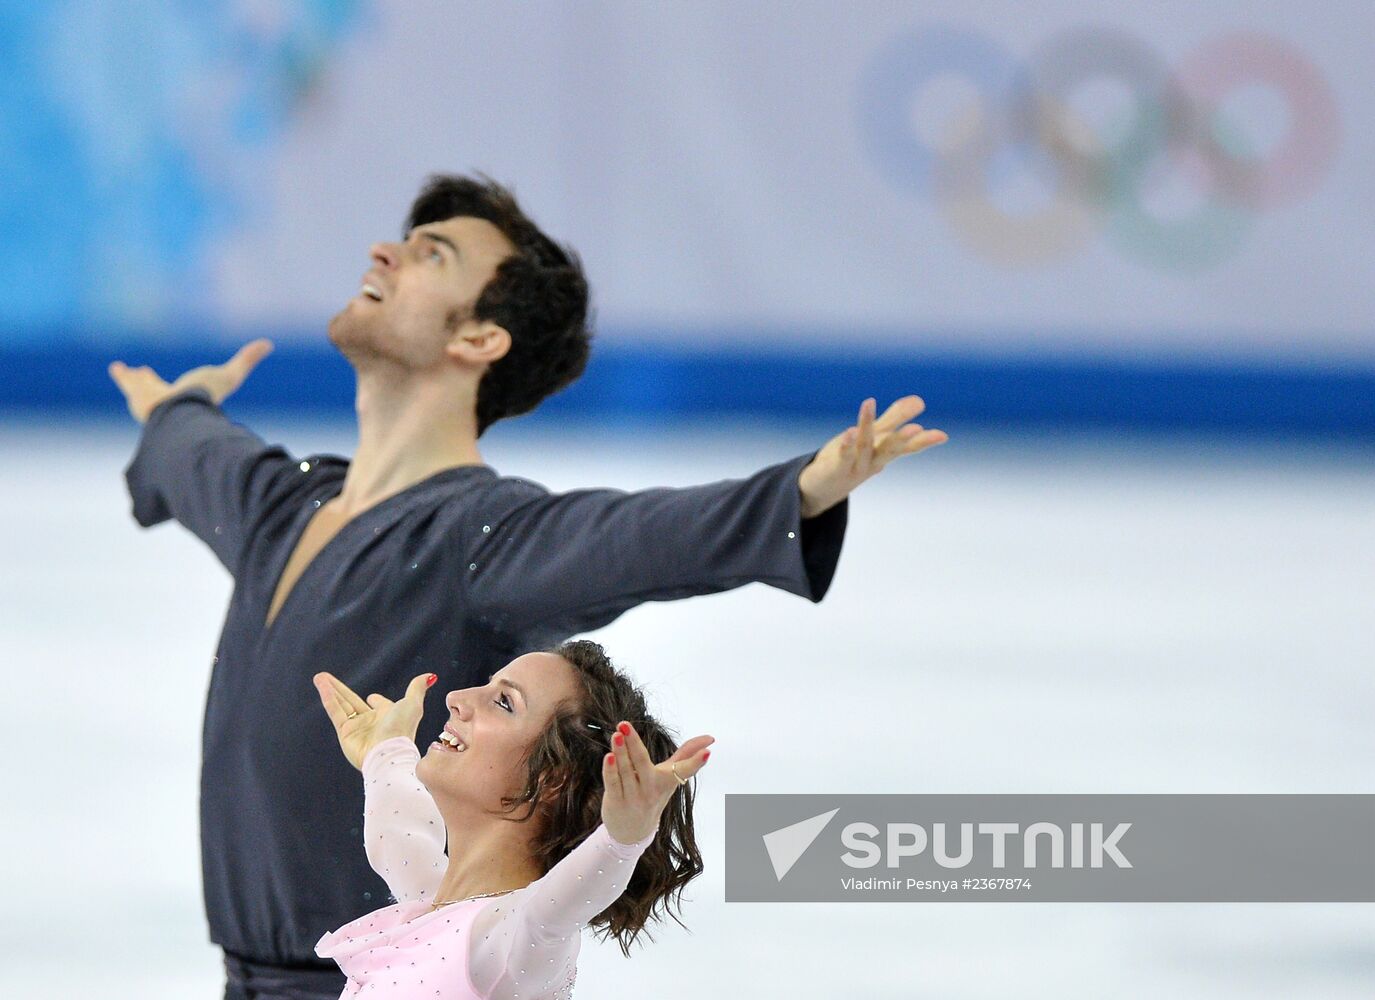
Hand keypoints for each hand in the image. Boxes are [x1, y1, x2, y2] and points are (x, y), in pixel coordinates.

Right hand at [107, 338, 273, 421]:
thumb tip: (268, 343)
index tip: (190, 378)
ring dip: (135, 379)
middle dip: (153, 380)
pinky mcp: (136, 393)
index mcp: (190, 396)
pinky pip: (127, 381)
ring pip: (142, 386)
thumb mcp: (232, 374)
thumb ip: (247, 359)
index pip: (188, 388)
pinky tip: (116, 367)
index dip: (191, 382)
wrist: (182, 412)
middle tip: (145, 372)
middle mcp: (170, 398)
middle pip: (161, 387)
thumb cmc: (206, 395)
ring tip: (124, 371)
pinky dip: (123, 375)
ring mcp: (151, 396)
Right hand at [314, 671, 436, 770]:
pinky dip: (329, 698)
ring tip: (319, 677)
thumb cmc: (402, 729)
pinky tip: (322, 685)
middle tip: (326, 678)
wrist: (387, 752)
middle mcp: (372, 722)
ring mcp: (357, 728)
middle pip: (352, 701)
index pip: (378, 705)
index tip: (373, 698)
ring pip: (341, 704)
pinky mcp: (345, 733)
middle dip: (340, 689)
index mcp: (388, 716)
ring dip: (330, 690)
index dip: (376, 700)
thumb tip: (431, 676)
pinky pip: (335, 712)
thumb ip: (417, 687)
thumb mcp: (412, 704)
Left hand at [601, 722, 712, 845]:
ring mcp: (633, 797)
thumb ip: (687, 756)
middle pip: (642, 763)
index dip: (695, 762)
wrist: (633, 832)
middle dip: (634, 743)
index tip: (708, 752)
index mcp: (668, 782)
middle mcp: (651, 790)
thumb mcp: (671, 776)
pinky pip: (613, 783)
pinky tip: (609, 756)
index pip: (682, 771)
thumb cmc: (654, 794)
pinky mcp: (616, 802)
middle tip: (624, 724)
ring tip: (617, 733)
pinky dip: (610, 770)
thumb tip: (711, 739)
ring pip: (625, 771)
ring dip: (620, 751)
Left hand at [797, 396, 946, 517]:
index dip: (924, 441)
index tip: (943, 436)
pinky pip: (842, 457)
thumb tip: (920, 400)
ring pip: (863, 446)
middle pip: (889, 450)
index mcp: (883, 454)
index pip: (906, 447)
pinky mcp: (834, 469)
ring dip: (866, 426)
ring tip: (869, 403)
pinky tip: (849, 431)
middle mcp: (872, 462)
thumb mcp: (873, 437)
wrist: (820, 490)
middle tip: (918, 429)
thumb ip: (895, 419)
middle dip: (902, 439)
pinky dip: (846, 445)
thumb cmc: (850, 459)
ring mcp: (854, 467)